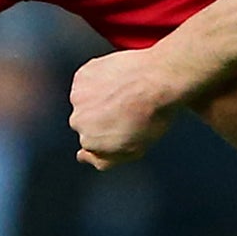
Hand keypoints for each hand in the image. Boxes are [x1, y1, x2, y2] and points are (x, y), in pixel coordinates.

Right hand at [69, 49, 183, 169]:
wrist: (157, 77)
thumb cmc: (153, 115)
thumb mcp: (135, 149)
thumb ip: (105, 159)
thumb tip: (82, 156)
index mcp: (90, 143)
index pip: (91, 143)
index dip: (110, 133)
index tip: (127, 122)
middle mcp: (78, 122)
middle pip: (85, 121)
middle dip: (101, 116)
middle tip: (127, 106)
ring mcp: (78, 98)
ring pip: (85, 100)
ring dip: (98, 97)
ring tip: (124, 90)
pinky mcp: (82, 76)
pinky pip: (86, 81)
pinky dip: (98, 79)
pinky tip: (118, 76)